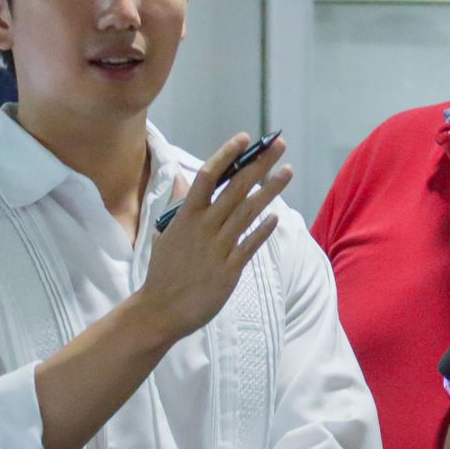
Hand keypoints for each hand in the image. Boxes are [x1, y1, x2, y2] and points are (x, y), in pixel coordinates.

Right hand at [137, 133, 290, 341]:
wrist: (162, 309)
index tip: (245, 138)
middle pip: (235, 188)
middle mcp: (204, 227)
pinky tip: (277, 215)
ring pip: (248, 212)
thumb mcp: (165, 232)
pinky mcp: (229, 269)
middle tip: (278, 145)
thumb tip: (182, 180)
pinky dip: (263, 229)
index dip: (227, 155)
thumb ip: (178, 205)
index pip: (208, 176)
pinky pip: (250, 244)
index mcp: (186, 216)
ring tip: (287, 171)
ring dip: (270, 190)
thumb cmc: (163, 271)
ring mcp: (218, 247)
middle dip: (258, 164)